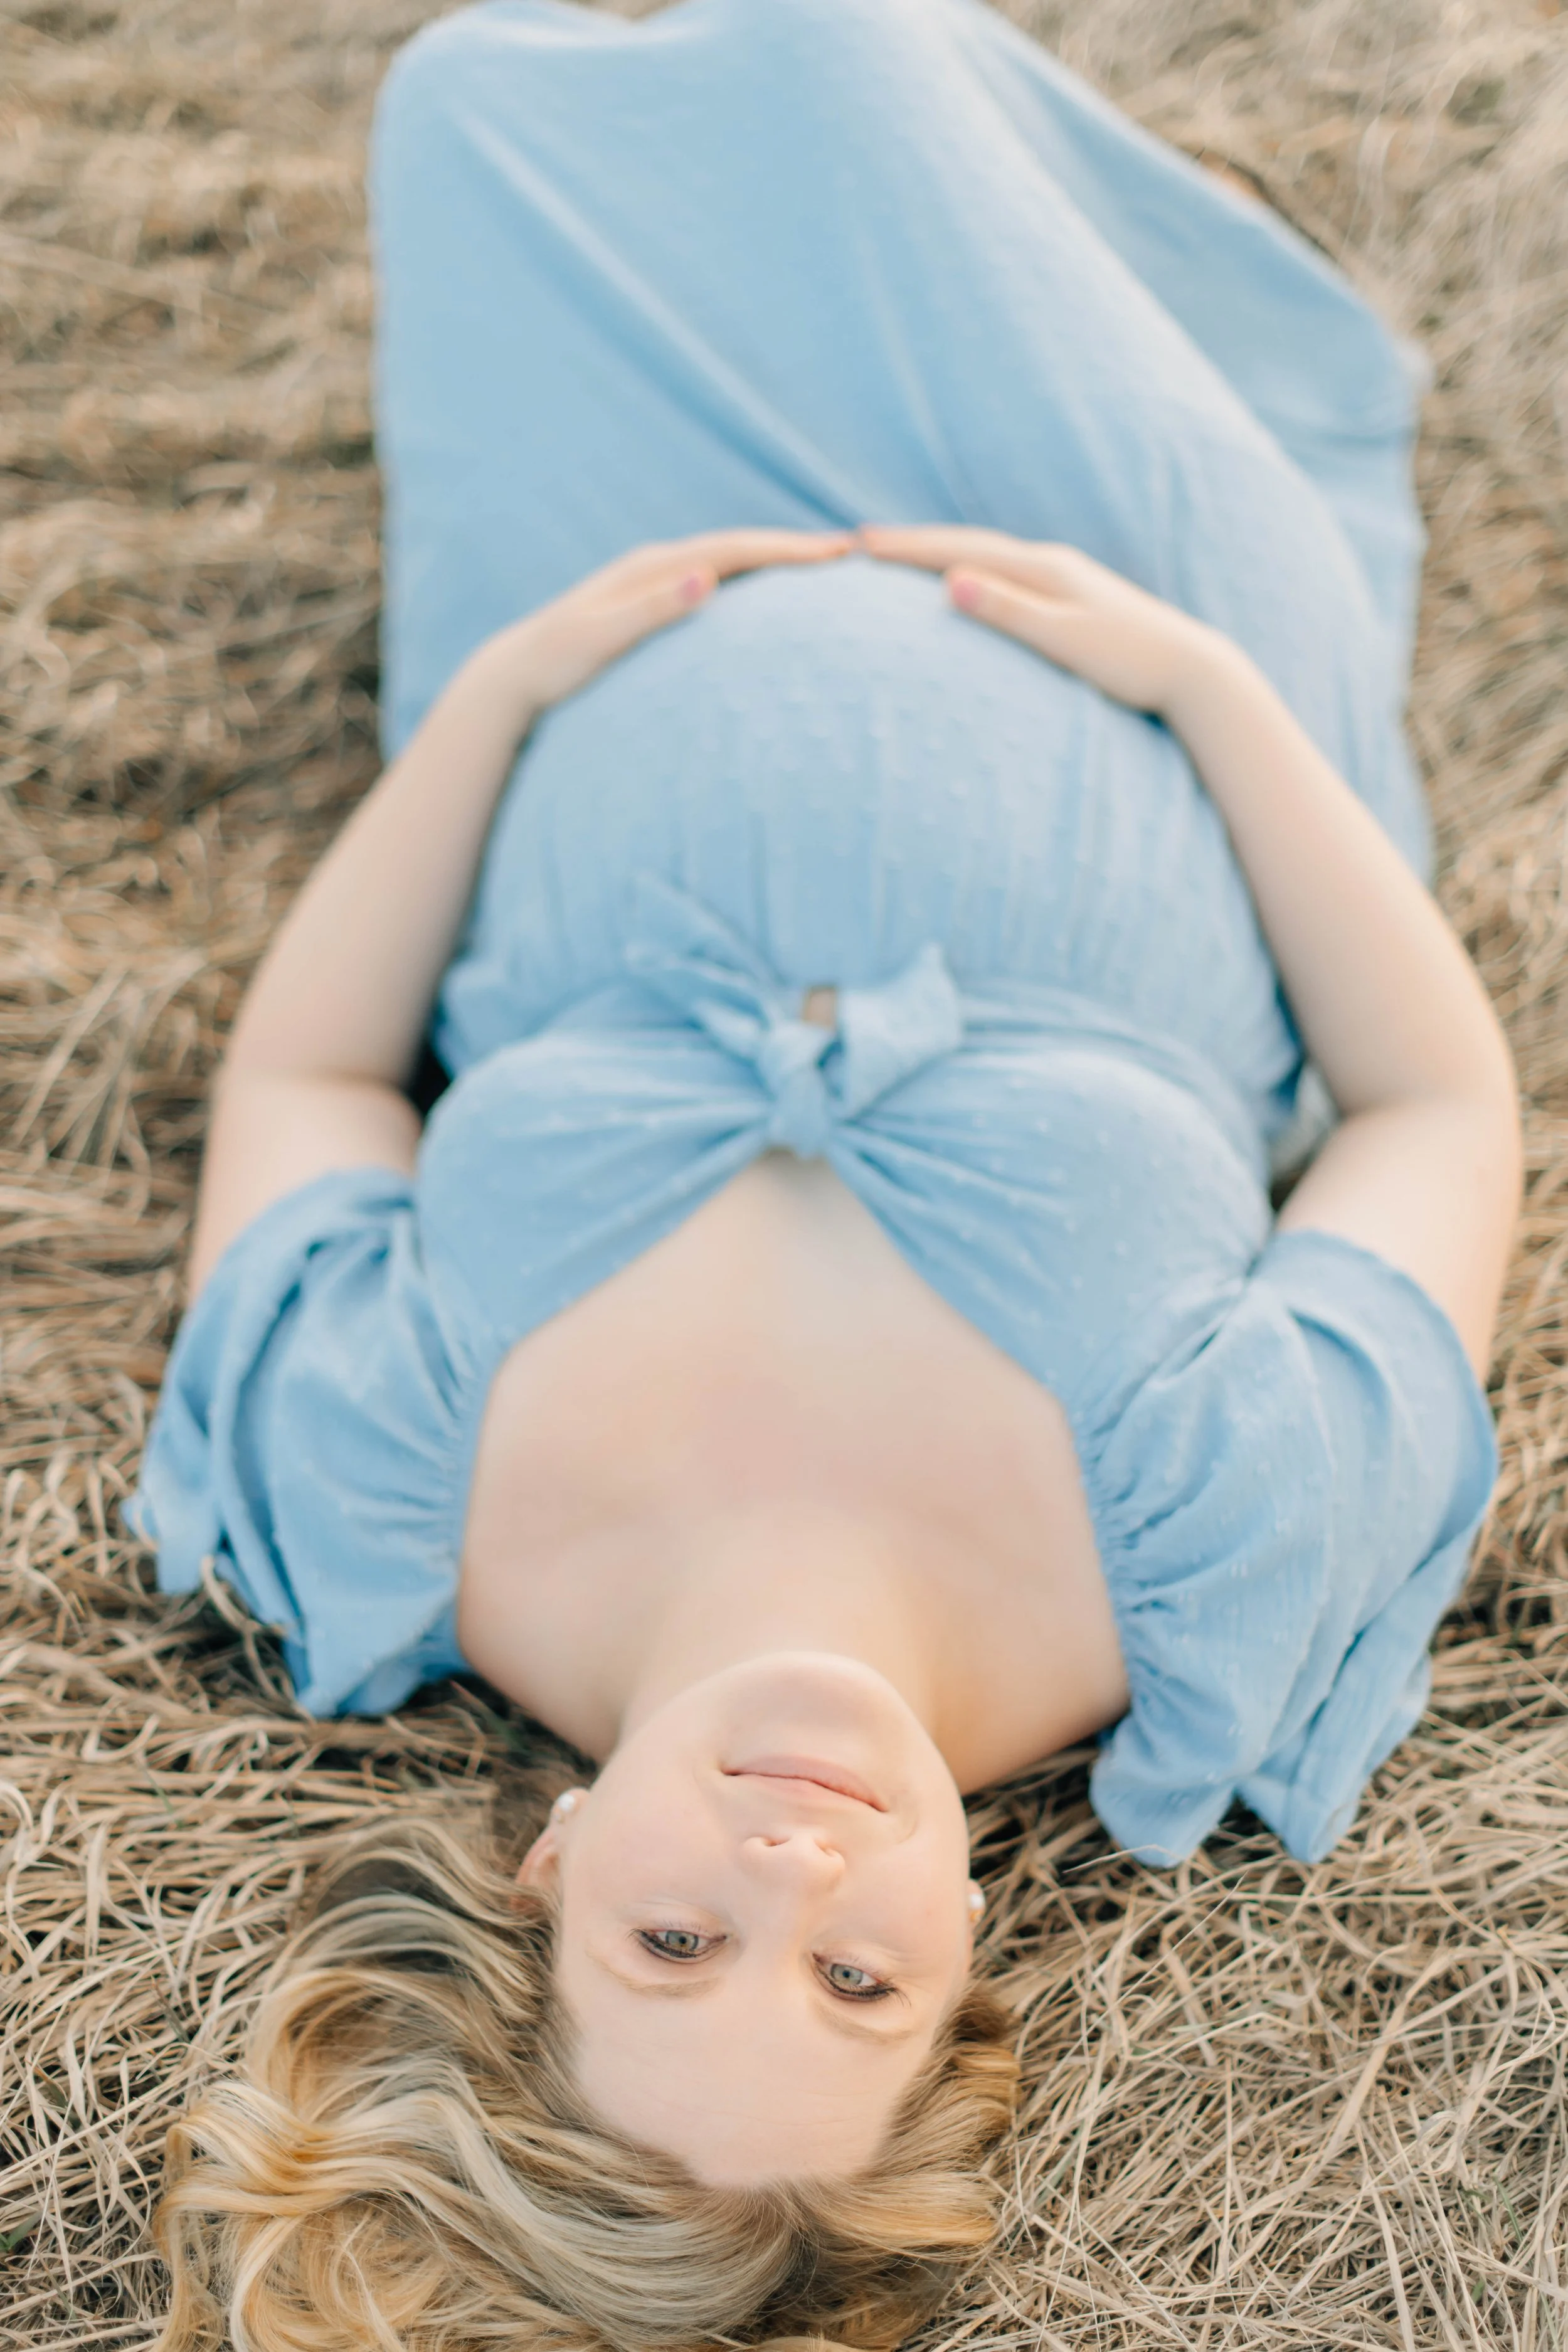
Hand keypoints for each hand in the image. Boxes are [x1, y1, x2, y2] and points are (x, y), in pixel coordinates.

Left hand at [471, 526, 853, 721]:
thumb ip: (652, 611)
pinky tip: (768, 598)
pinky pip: (713, 582)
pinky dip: (748, 581)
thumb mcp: (599, 640)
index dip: (787, 549)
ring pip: (727, 561)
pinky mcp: (649, 602)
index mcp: (651, 569)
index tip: (837, 553)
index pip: (733, 550)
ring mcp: (651, 581)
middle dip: (792, 547)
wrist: (513, 675)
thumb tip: (704, 579)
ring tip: (822, 568)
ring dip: (773, 560)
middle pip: (738, 546)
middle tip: (849, 552)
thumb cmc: (555, 666)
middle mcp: (654, 565)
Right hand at [857, 524, 1222, 716]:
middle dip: (915, 545)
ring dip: (942, 554)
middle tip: (863, 543)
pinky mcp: (1075, 598)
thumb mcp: (1066, 640)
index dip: (908, 548)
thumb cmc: (1131, 662)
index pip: (961, 550)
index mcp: (1044, 570)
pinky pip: (1007, 575)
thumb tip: (952, 580)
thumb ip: (1009, 612)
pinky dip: (973, 572)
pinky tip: (966, 585)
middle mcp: (1053, 564)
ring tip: (902, 559)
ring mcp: (1066, 579)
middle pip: (970, 545)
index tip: (859, 544)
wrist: (1193, 670)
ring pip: (988, 557)